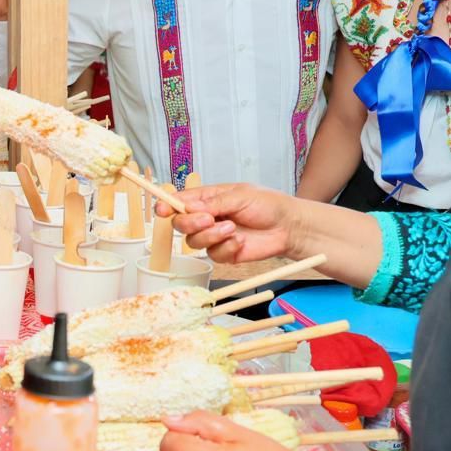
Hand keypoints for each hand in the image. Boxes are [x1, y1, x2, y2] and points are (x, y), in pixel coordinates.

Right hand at [156, 183, 300, 264]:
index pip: (179, 201)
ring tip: (232, 228)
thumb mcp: (239, 196)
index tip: (162, 209)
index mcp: (207, 199)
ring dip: (211, 235)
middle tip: (208, 219)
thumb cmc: (267, 205)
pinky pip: (213, 254)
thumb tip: (188, 207)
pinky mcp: (223, 253)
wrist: (288, 228)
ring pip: (193, 242)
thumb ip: (212, 203)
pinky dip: (226, 247)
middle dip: (191, 223)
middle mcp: (206, 218)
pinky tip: (240, 241)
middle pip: (180, 224)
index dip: (167, 205)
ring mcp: (213, 237)